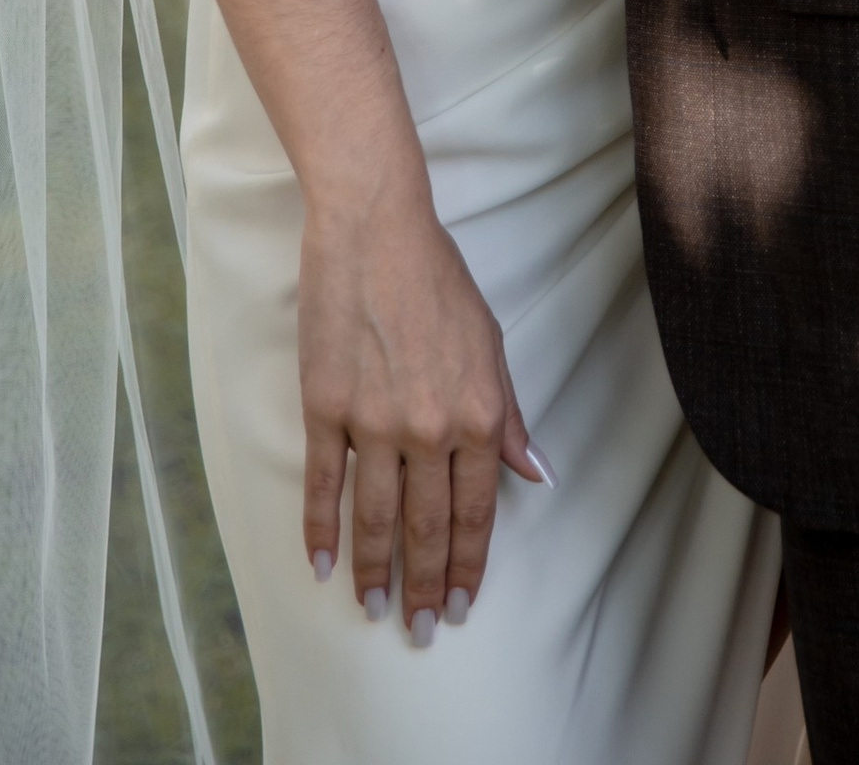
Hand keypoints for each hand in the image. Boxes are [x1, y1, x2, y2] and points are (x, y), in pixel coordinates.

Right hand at [298, 168, 544, 634]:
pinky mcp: (325, 406)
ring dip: (375, 572)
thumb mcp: (491, 343)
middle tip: (421, 632)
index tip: (464, 604)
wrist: (375, 226)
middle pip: (426, 528)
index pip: (476, 512)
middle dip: (425, 587)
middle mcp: (429, 428)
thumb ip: (509, 414)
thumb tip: (537, 473)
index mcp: (477, 414)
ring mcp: (373, 421)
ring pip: (376, 518)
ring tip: (372, 611)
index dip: (469, 564)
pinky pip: (323, 484)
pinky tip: (322, 566)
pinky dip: (321, 530)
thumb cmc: (438, 277)